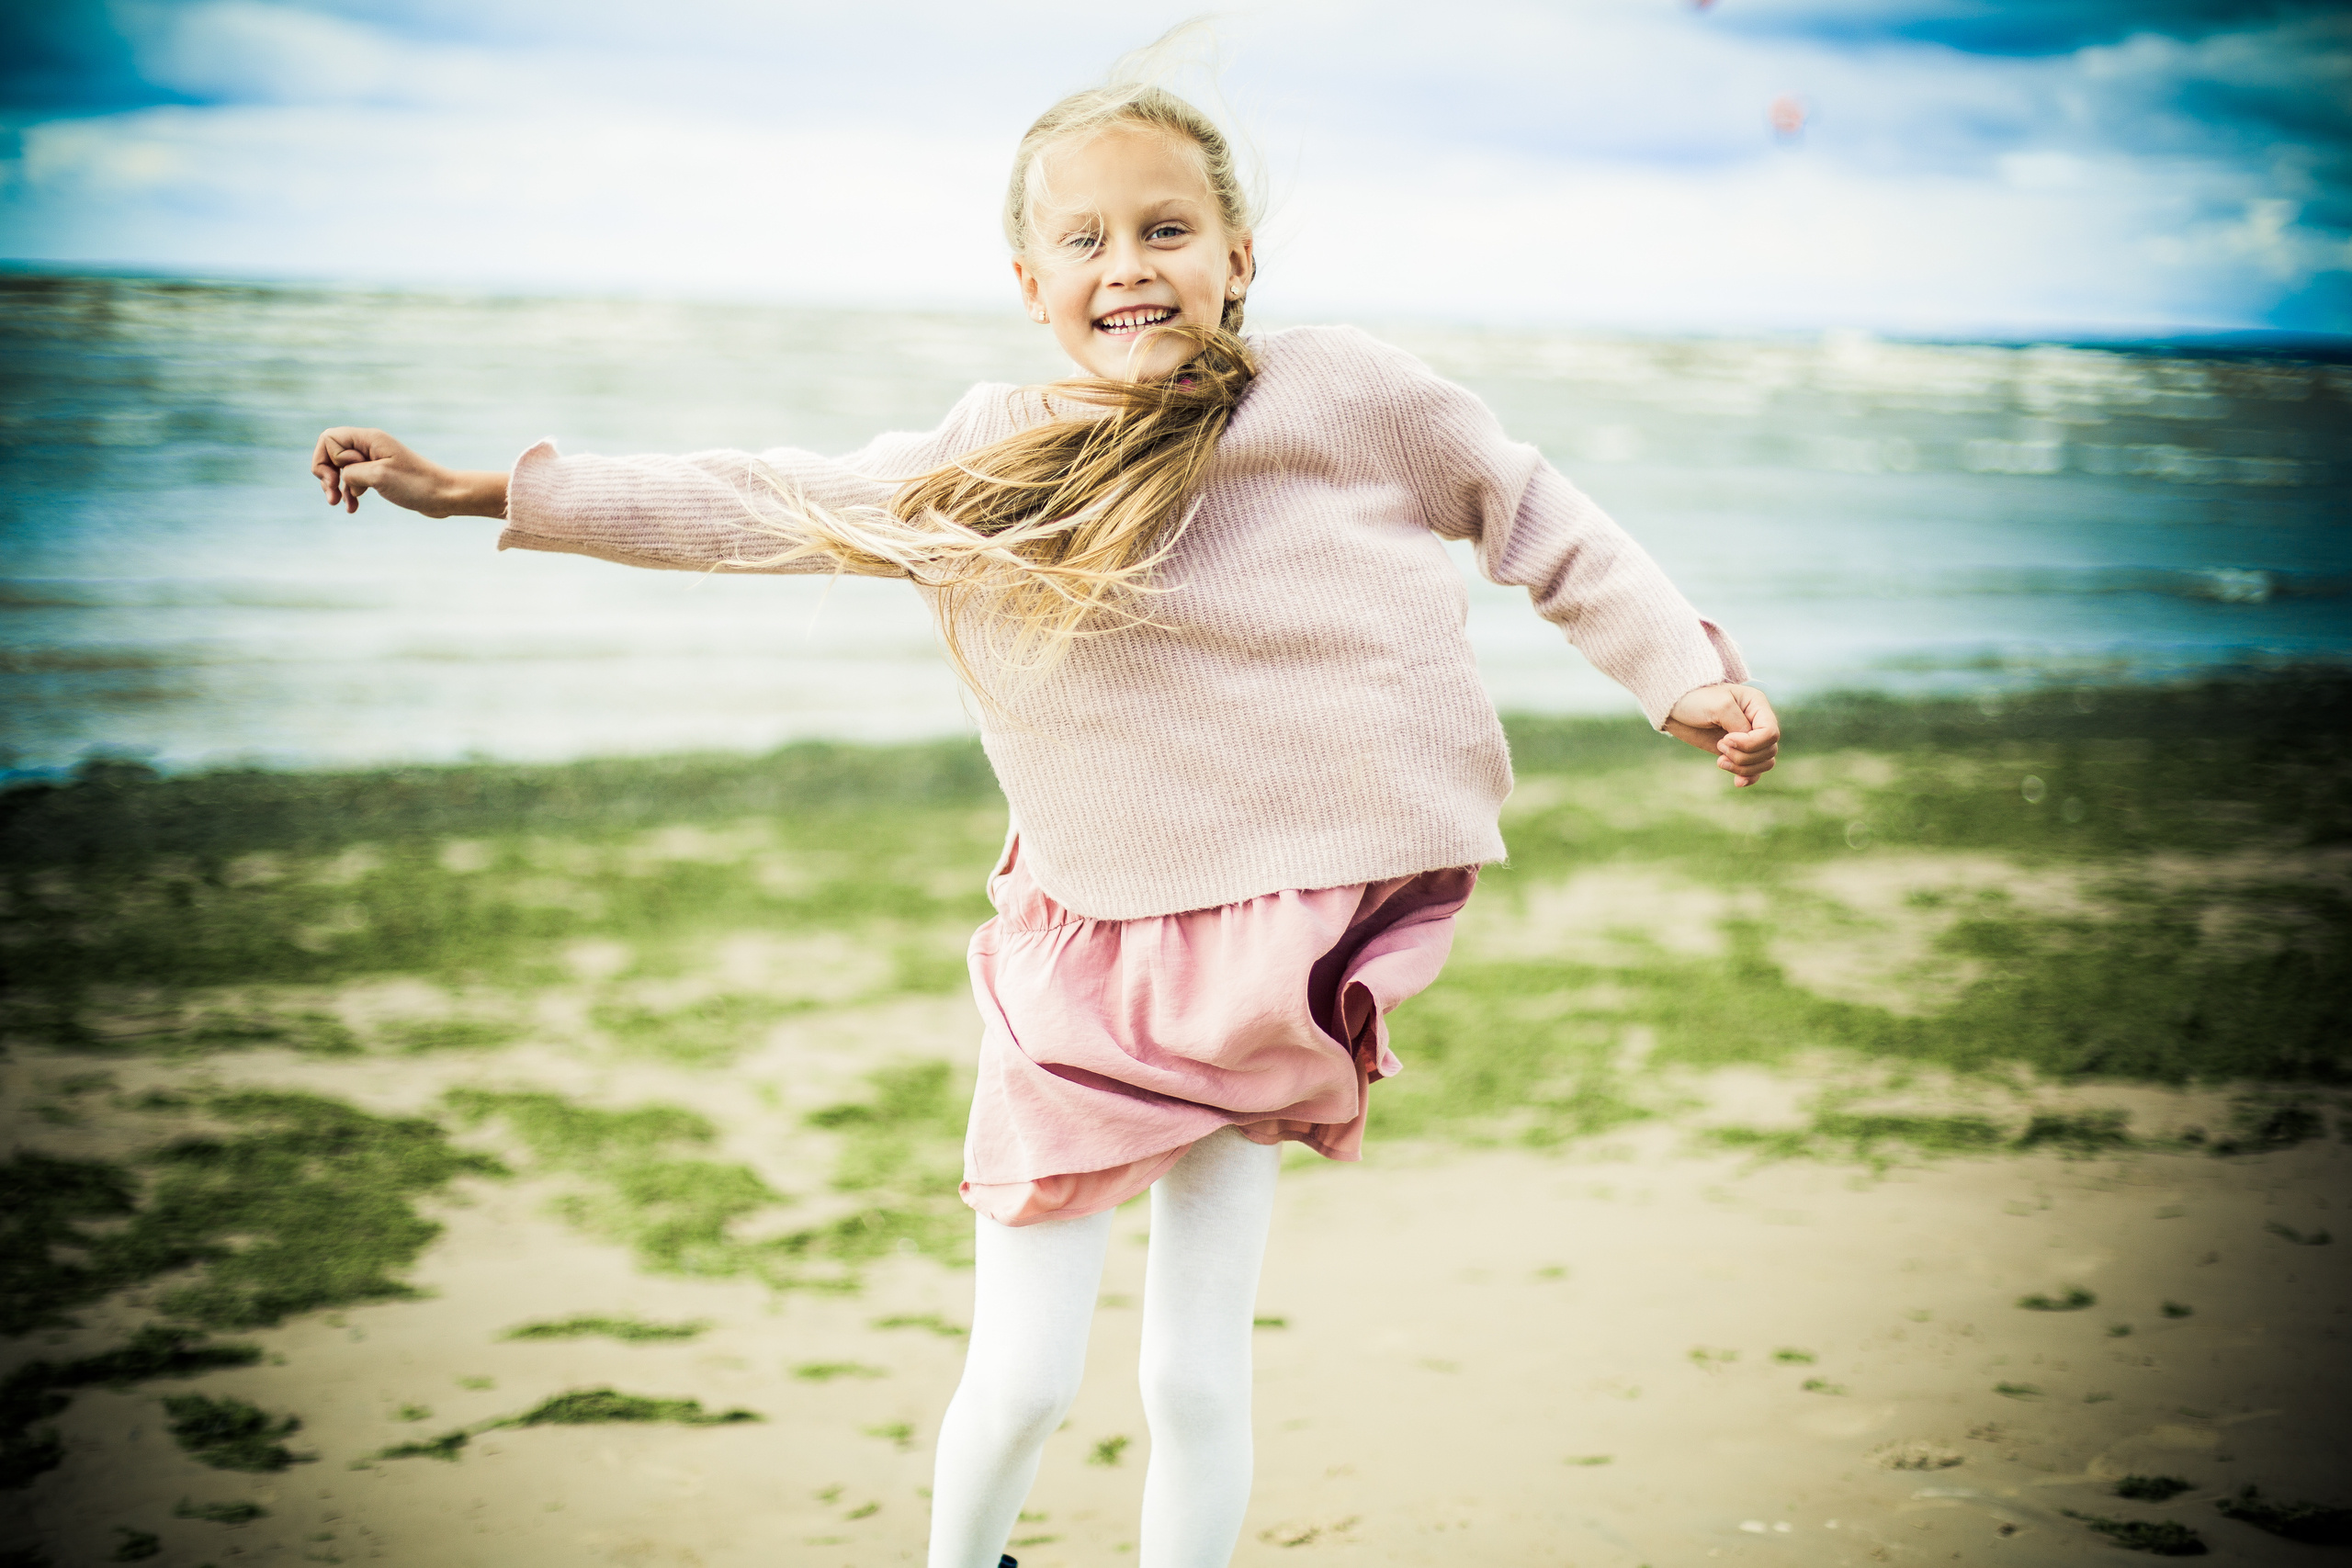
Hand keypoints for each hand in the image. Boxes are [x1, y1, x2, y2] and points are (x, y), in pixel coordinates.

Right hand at [310, 427, 504, 517]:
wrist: (446, 496)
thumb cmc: (416, 484)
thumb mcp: (378, 476)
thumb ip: (350, 472)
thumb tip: (339, 475)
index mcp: (369, 438)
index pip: (329, 439)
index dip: (327, 460)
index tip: (341, 478)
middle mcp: (370, 446)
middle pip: (331, 453)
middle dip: (326, 474)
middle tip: (332, 495)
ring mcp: (374, 460)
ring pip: (341, 469)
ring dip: (337, 487)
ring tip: (341, 504)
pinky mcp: (380, 475)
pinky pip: (355, 480)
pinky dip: (350, 492)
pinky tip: (352, 508)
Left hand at [1664, 682, 1780, 786]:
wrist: (1676, 708)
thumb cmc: (1696, 700)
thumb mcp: (1719, 705)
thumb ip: (1739, 724)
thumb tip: (1749, 744)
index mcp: (1757, 705)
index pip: (1770, 733)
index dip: (1751, 743)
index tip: (1725, 739)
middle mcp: (1757, 722)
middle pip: (1769, 750)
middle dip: (1744, 756)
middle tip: (1719, 745)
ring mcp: (1749, 738)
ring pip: (1764, 762)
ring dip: (1742, 767)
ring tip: (1720, 760)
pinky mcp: (1738, 751)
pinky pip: (1754, 770)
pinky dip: (1748, 777)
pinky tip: (1737, 782)